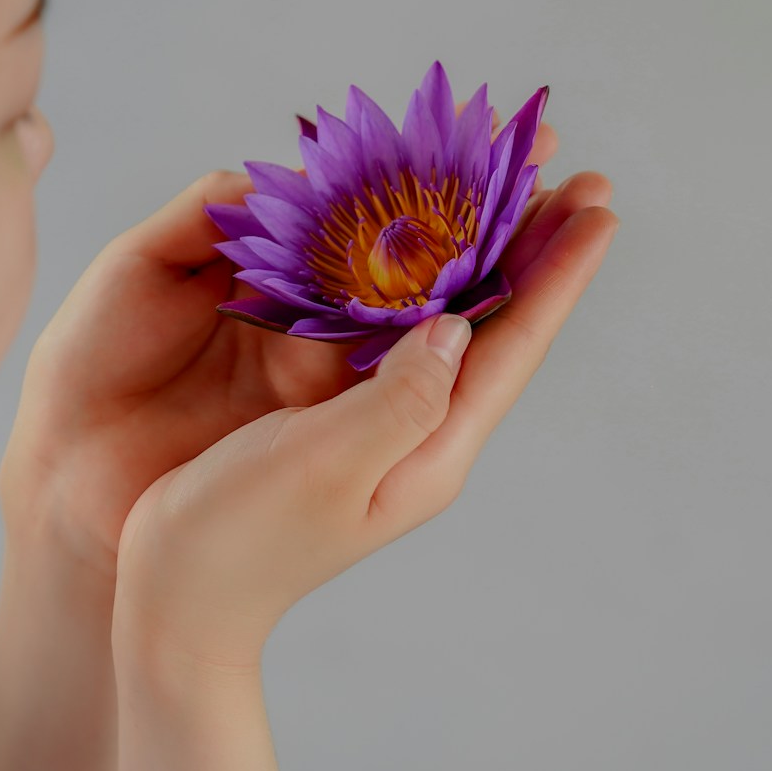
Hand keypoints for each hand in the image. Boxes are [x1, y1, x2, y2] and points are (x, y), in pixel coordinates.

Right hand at [0, 104, 584, 587]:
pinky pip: (378, 323)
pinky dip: (397, 270)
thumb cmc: (239, 541)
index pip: (513, 346)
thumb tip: (456, 324)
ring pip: (438, 315)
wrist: (174, 602)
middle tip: (565, 168)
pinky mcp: (327, 409)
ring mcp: (375, 420)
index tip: (597, 207)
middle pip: (491, 321)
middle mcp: (418, 429)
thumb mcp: (324, 466)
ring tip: (498, 183)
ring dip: (470, 246)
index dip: (556, 274)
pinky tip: (394, 235)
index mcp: (432, 448)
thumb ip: (397, 397)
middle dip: (528, 243)